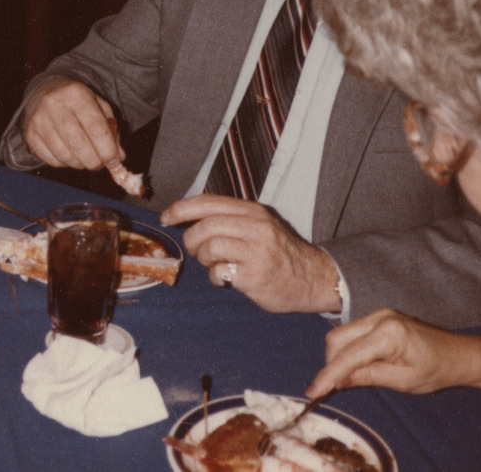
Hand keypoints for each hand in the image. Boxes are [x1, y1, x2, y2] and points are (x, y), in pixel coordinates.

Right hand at [21, 77, 123, 171]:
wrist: (46, 91)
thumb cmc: (78, 102)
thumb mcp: (99, 106)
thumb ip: (111, 131)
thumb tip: (118, 157)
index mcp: (76, 94)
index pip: (96, 128)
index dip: (108, 151)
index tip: (115, 163)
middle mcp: (54, 105)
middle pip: (78, 145)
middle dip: (94, 161)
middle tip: (100, 164)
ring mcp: (39, 120)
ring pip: (64, 156)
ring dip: (80, 164)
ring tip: (85, 157)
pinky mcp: (30, 134)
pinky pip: (52, 160)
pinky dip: (65, 163)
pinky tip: (70, 153)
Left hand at [160, 195, 340, 312]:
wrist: (313, 278)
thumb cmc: (279, 252)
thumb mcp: (260, 224)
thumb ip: (231, 218)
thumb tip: (190, 217)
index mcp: (253, 211)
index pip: (208, 202)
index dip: (182, 208)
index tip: (167, 217)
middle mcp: (255, 227)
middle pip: (205, 226)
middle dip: (192, 239)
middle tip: (195, 250)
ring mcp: (256, 252)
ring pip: (209, 248)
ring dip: (204, 258)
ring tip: (215, 264)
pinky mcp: (255, 276)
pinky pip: (219, 272)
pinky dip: (216, 277)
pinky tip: (227, 278)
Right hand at [306, 308, 480, 397]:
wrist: (457, 354)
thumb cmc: (435, 370)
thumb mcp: (402, 381)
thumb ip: (368, 377)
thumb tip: (338, 381)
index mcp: (388, 333)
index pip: (348, 355)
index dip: (328, 375)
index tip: (313, 391)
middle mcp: (380, 317)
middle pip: (337, 339)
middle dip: (331, 364)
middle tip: (333, 387)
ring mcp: (379, 314)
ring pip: (341, 334)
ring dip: (339, 356)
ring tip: (350, 377)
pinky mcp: (379, 316)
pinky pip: (353, 331)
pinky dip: (349, 349)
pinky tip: (358, 365)